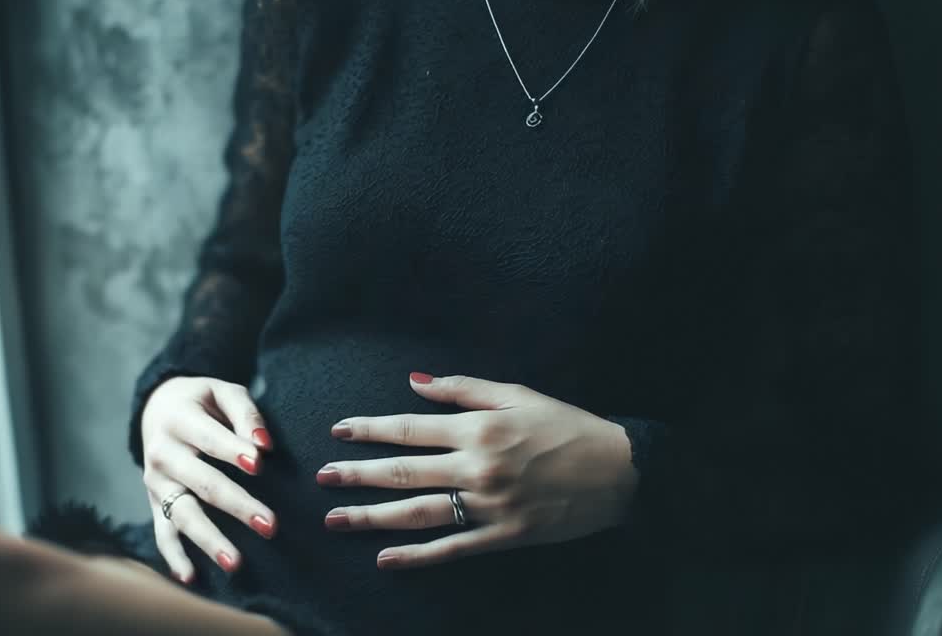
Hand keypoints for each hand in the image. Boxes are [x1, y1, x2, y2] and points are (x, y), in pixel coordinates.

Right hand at [140, 375, 276, 581]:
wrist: (157, 408)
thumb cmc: (202, 402)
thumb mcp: (222, 391)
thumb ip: (245, 412)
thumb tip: (264, 444)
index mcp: (178, 418)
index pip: (208, 437)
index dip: (232, 449)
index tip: (259, 464)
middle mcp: (162, 453)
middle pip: (201, 482)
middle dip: (236, 504)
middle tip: (270, 525)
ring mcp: (156, 482)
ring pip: (182, 514)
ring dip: (209, 539)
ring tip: (236, 562)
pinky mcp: (155, 503)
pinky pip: (162, 533)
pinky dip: (174, 557)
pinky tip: (191, 577)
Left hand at [317, 372, 638, 569]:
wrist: (619, 470)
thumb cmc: (568, 426)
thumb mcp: (517, 394)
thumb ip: (463, 390)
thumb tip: (415, 382)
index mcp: (478, 429)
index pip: (409, 428)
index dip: (370, 430)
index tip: (338, 431)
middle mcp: (476, 467)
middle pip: (403, 472)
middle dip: (357, 475)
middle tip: (322, 478)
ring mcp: (488, 505)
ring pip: (417, 513)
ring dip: (372, 516)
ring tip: (336, 519)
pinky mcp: (503, 535)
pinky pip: (451, 548)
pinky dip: (416, 556)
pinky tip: (385, 559)